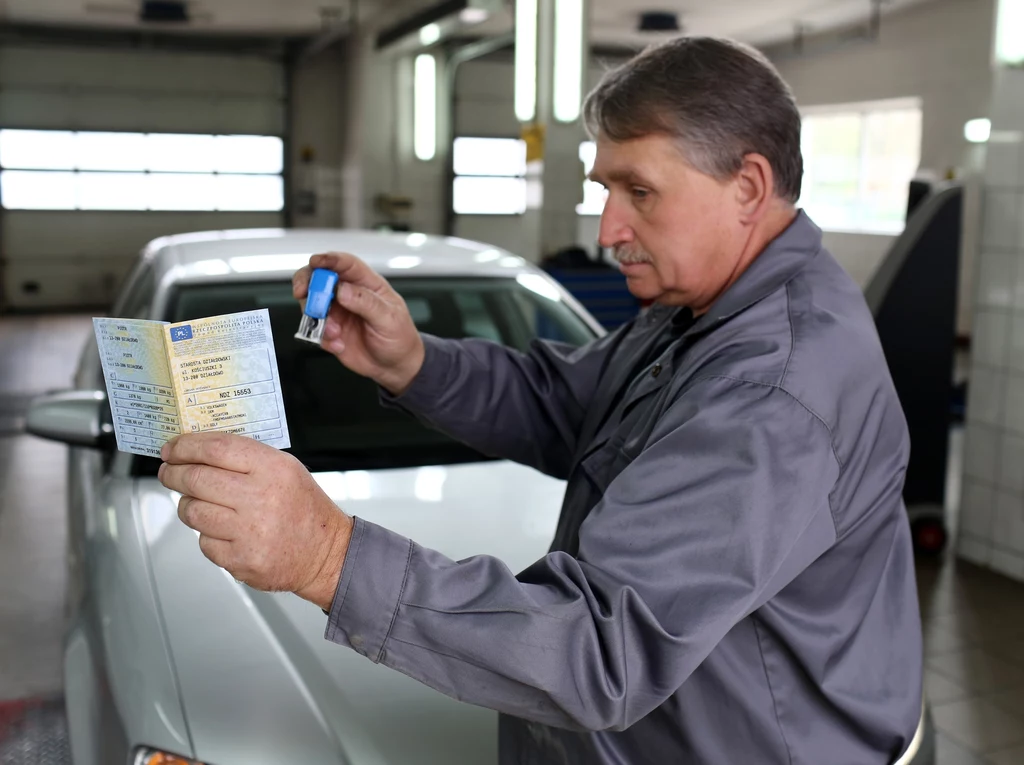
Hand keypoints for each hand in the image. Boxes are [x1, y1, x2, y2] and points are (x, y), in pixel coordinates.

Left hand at [157, 432, 352, 610]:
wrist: (325, 552)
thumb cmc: (304, 508)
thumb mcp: (287, 469)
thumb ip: (246, 457)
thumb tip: (198, 450)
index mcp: (274, 469)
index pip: (216, 448)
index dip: (186, 446)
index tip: (172, 449)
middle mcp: (261, 498)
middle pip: (197, 478)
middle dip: (174, 473)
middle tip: (169, 472)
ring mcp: (249, 532)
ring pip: (193, 511)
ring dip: (188, 504)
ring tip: (197, 501)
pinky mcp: (240, 559)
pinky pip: (204, 542)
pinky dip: (207, 534)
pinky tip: (223, 530)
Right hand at [293, 252, 424, 395]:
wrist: (394, 366)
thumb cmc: (399, 338)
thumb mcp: (389, 319)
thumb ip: (366, 303)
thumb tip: (342, 290)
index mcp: (367, 284)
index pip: (346, 264)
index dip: (329, 259)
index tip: (315, 261)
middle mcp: (348, 294)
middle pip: (319, 278)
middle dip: (307, 282)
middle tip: (303, 293)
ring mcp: (337, 312)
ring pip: (312, 303)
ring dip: (317, 317)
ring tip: (334, 333)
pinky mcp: (329, 330)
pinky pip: (314, 329)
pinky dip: (321, 337)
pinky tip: (338, 345)